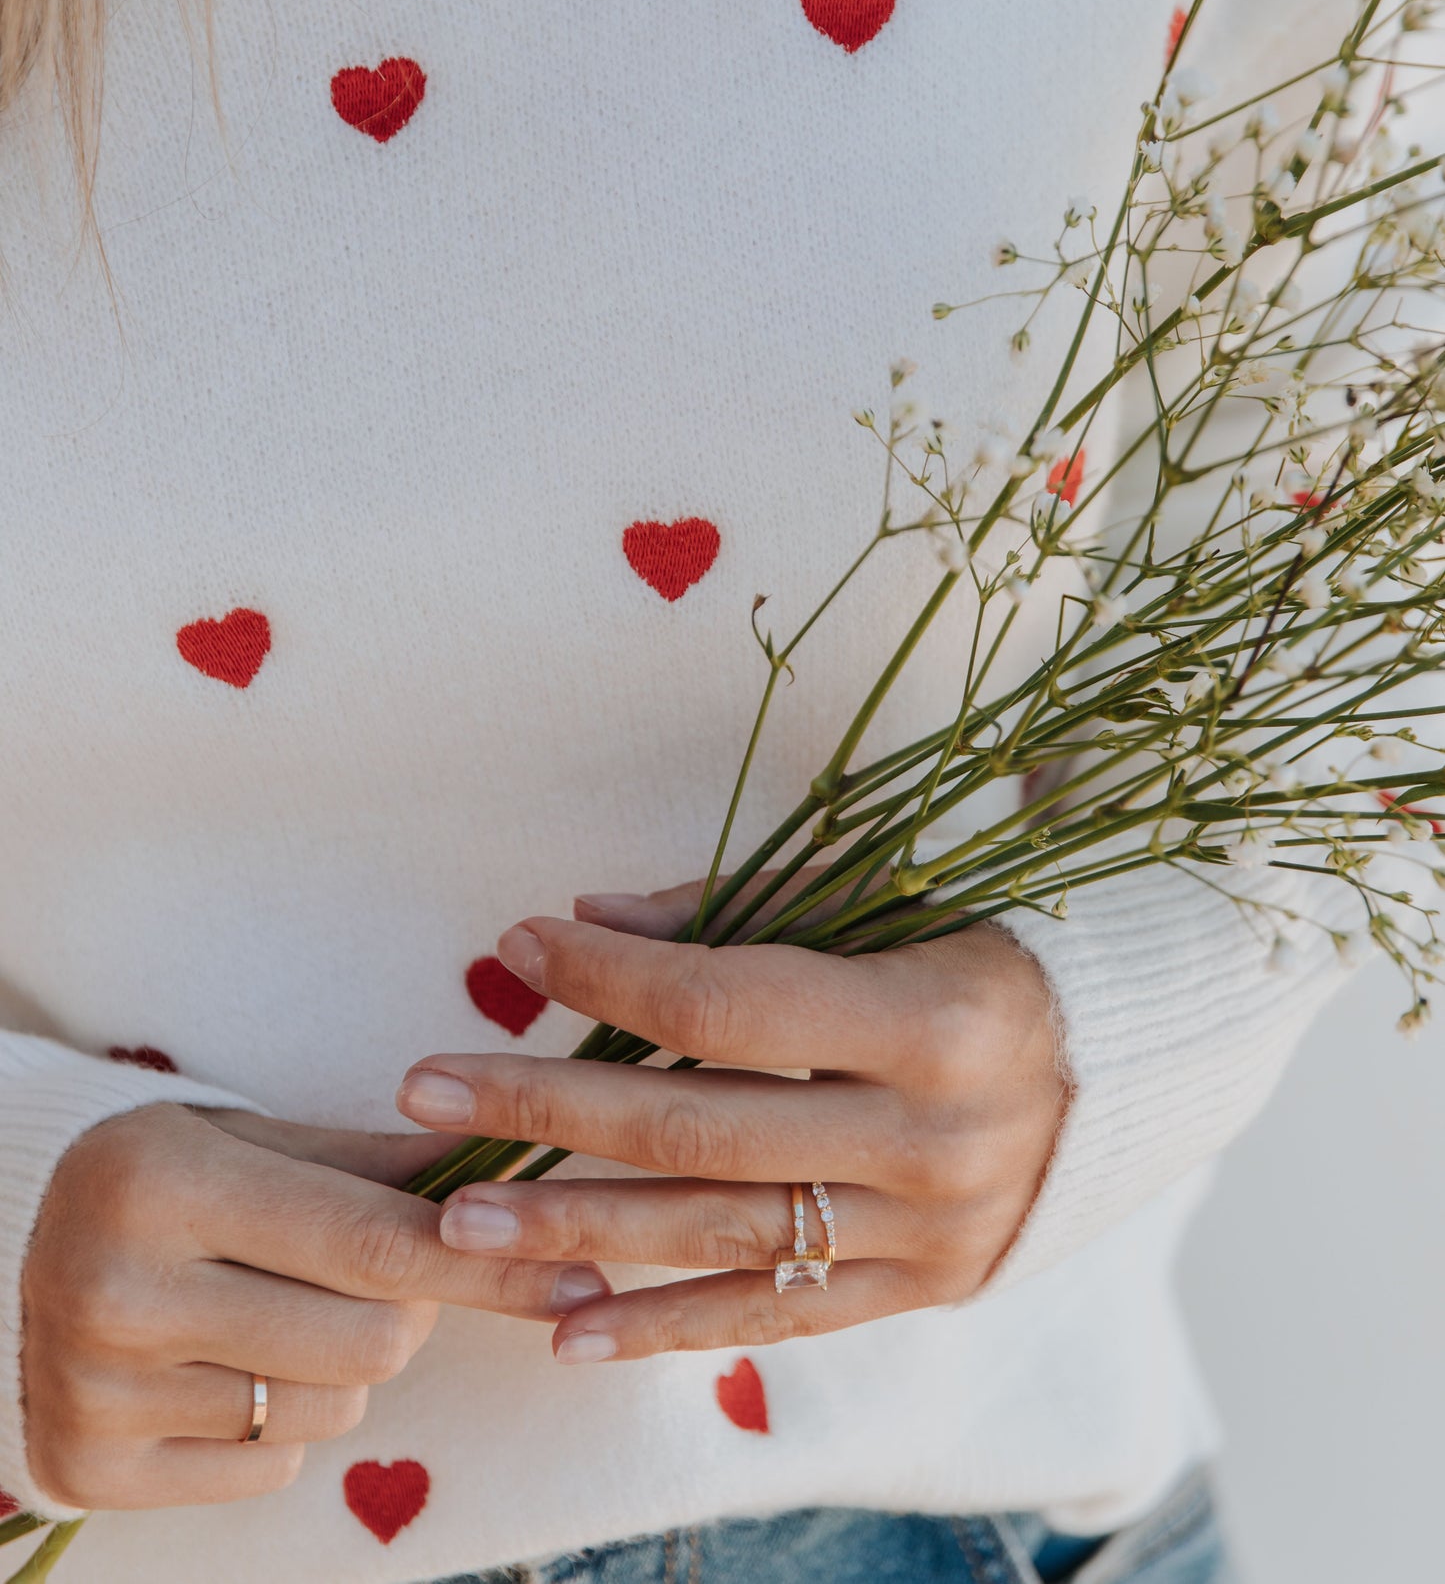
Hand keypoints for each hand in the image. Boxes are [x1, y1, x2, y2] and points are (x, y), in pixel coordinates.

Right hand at [22, 1103, 610, 1509]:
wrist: (25, 1242)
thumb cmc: (177, 1175)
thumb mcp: (265, 1137)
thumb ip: (389, 1163)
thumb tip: (528, 1176)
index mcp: (165, 1181)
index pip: (374, 1242)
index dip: (490, 1263)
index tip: (580, 1277)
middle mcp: (116, 1288)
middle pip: (370, 1342)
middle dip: (410, 1309)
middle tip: (377, 1273)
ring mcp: (95, 1388)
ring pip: (330, 1409)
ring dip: (343, 1366)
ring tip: (278, 1308)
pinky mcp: (87, 1469)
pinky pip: (267, 1471)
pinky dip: (277, 1428)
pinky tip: (227, 1365)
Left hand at [394, 880, 1066, 1363]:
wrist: (1136, 1059)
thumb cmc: (994, 947)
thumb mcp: (892, 901)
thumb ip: (739, 911)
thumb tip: (585, 914)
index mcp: (936, 1020)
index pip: (734, 1007)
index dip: (616, 974)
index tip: (520, 941)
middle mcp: (934, 1141)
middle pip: (704, 1131)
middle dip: (551, 1108)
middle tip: (426, 1086)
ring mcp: (930, 1233)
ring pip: (722, 1239)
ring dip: (576, 1232)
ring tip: (455, 1219)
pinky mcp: (923, 1292)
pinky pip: (777, 1319)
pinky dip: (666, 1326)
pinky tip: (563, 1331)